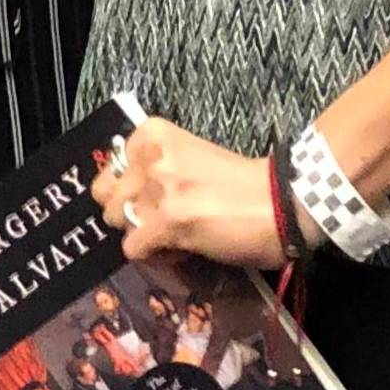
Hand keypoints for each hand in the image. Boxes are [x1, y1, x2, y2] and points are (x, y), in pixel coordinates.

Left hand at [89, 114, 284, 268]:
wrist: (282, 203)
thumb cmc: (242, 184)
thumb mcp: (188, 159)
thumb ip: (155, 168)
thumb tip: (125, 197)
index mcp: (153, 133)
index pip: (111, 166)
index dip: (129, 188)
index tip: (155, 197)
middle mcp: (152, 155)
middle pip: (106, 196)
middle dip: (129, 212)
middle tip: (159, 219)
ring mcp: (159, 187)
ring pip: (118, 222)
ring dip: (143, 234)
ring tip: (176, 233)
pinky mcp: (169, 220)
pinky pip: (134, 248)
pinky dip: (155, 256)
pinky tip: (184, 249)